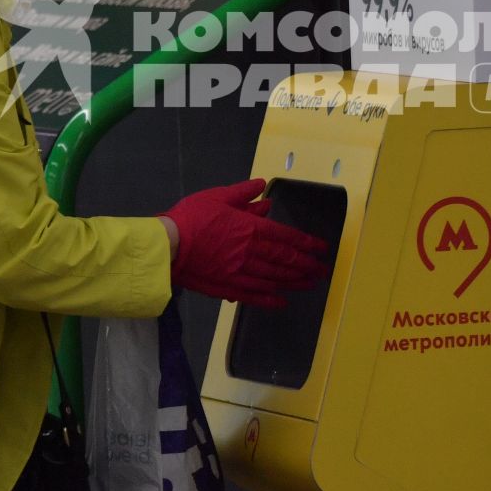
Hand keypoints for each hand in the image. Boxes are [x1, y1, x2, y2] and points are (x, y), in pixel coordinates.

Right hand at [164, 178, 329, 306]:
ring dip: (295, 281)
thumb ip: (242, 193)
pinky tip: (282, 302)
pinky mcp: (227, 287)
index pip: (286, 236)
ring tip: (311, 284)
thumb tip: (263, 189)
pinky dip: (270, 299)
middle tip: (323, 270)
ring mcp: (240, 272)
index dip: (307, 243)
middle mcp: (250, 252)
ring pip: (274, 278)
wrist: (166, 246)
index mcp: (250, 228)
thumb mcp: (217, 196)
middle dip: (307, 265)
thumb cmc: (191, 217)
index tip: (322, 248)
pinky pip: (254, 295)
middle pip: (285, 260)